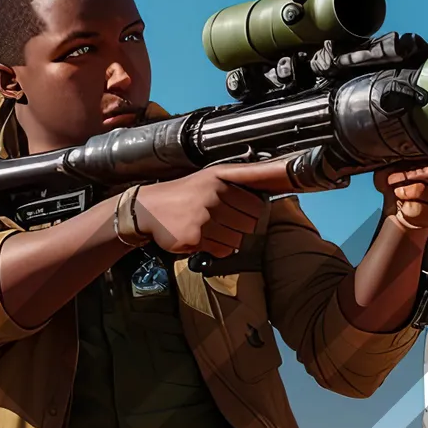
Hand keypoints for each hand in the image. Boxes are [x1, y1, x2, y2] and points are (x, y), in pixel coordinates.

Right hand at [133, 158, 291, 256]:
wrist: (149, 209)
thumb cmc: (183, 194)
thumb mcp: (208, 179)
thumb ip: (236, 183)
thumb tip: (270, 188)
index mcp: (220, 178)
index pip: (257, 195)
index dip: (263, 202)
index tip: (278, 191)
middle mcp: (215, 194)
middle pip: (251, 220)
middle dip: (241, 225)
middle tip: (222, 221)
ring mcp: (206, 216)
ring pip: (238, 237)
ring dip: (228, 238)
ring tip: (211, 229)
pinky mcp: (197, 236)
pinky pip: (222, 249)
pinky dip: (216, 248)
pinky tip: (203, 238)